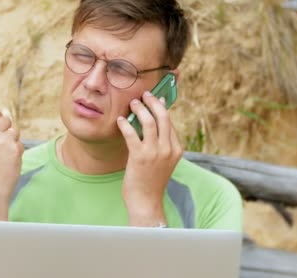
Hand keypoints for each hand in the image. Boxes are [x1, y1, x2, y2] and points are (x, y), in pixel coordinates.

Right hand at [0, 104, 22, 219]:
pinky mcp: (16, 148)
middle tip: (0, 143)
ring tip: (2, 154)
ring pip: (15, 130)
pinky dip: (16, 151)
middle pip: (5, 118)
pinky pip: (20, 143)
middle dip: (6, 128)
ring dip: (12, 139)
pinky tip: (8, 162)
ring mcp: (4, 140)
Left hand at [117, 91, 182, 225]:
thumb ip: (161, 143)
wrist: (146, 201)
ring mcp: (155, 153)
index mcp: (176, 149)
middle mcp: (168, 149)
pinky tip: (120, 120)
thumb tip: (154, 122)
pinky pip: (132, 134)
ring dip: (140, 109)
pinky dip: (125, 124)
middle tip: (144, 95)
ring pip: (150, 122)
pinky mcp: (140, 157)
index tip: (155, 99)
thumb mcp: (163, 161)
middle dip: (153, 102)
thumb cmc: (151, 181)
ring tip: (132, 104)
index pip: (170, 122)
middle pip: (163, 117)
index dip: (161, 108)